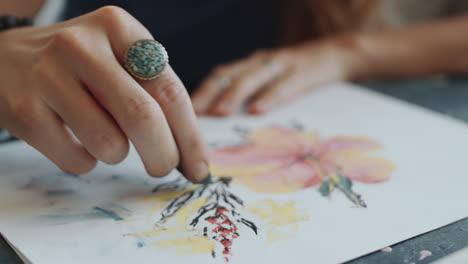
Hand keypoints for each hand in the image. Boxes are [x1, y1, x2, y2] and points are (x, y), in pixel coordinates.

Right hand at [0, 6, 209, 181]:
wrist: (5, 59)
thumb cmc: (79, 65)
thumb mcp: (119, 59)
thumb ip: (155, 94)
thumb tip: (191, 153)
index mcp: (118, 28)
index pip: (170, 91)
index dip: (190, 136)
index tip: (200, 167)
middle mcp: (82, 45)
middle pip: (143, 117)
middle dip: (163, 155)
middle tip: (164, 168)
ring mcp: (48, 76)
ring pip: (110, 145)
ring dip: (117, 154)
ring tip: (104, 136)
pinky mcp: (24, 110)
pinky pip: (77, 160)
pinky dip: (86, 161)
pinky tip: (74, 140)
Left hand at [191, 37, 358, 115]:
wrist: (337, 54)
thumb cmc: (297, 74)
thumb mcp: (270, 79)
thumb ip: (249, 94)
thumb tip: (222, 122)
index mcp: (251, 66)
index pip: (220, 76)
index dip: (201, 91)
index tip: (182, 111)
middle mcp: (261, 62)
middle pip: (230, 75)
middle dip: (209, 93)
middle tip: (192, 114)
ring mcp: (282, 64)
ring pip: (253, 77)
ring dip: (234, 95)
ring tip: (219, 113)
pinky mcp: (304, 72)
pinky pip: (285, 85)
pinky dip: (270, 97)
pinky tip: (257, 110)